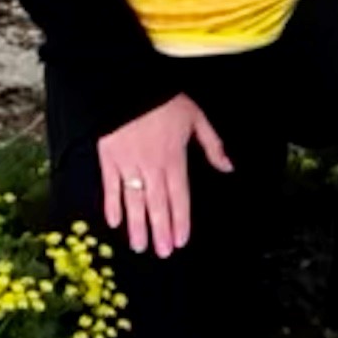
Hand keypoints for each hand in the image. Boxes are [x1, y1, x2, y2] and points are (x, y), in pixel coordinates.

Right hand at [97, 93, 230, 256]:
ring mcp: (128, 164)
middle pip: (158, 204)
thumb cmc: (164, 100)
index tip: (181, 241)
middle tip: (162, 253)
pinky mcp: (108, 158)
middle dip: (161, 231)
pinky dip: (112, 205)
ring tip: (139, 246)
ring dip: (137, 225)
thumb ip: (212, 145)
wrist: (127, 84)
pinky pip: (110, 187)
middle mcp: (151, 166)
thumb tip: (228, 167)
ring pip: (134, 201)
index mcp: (174, 159)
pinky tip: (114, 222)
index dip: (181, 221)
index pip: (179, 197)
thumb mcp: (196, 117)